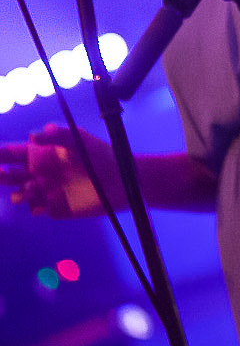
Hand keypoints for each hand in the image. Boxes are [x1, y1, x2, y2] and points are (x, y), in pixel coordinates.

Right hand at [0, 124, 121, 217]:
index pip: (14, 153)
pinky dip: (37, 206)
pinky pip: (37, 209)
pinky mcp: (54, 208)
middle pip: (11, 175)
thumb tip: (32, 135)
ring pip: (21, 193)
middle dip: (1, 174)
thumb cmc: (100, 155)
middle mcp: (39, 172)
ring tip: (34, 186)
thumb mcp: (80, 139)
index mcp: (42, 154)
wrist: (120, 180)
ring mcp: (45, 191)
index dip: (1, 154)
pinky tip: (46, 203)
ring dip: (20, 192)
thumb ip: (58, 136)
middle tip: (2, 173)